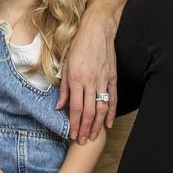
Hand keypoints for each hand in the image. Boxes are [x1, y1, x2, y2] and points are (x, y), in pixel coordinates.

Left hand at [57, 8, 117, 143]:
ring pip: (101, 108)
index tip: (72, 135)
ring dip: (97, 124)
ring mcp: (103, 80)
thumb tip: (59, 106)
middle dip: (85, 129)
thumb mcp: (65, 65)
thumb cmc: (78, 46)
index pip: (76, 108)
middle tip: (82, 142)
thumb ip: (63, 88)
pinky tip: (108, 123)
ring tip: (93, 136)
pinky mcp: (112, 77)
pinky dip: (110, 112)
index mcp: (76, 79)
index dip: (74, 124)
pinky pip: (112, 98)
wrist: (97, 30)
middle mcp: (90, 81)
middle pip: (89, 112)